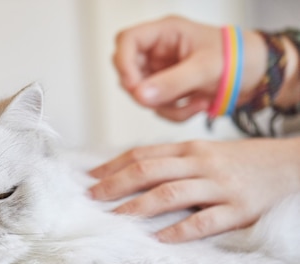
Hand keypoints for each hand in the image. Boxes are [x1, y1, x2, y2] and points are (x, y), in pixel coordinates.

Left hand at [89, 138, 299, 242]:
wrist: (294, 165)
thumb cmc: (244, 162)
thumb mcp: (208, 154)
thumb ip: (174, 162)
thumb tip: (134, 174)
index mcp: (190, 149)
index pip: (142, 154)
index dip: (113, 166)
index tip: (90, 178)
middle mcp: (201, 163)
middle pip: (148, 171)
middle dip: (115, 184)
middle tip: (91, 198)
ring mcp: (220, 186)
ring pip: (171, 193)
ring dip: (138, 206)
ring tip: (115, 218)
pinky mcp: (239, 209)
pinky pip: (205, 221)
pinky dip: (180, 230)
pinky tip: (159, 239)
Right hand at [113, 15, 266, 120]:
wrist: (258, 75)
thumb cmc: (238, 58)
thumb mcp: (205, 68)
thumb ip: (171, 82)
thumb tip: (139, 95)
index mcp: (166, 33)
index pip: (127, 41)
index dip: (123, 63)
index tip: (134, 85)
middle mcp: (159, 51)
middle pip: (128, 72)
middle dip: (144, 92)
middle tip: (163, 101)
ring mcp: (162, 72)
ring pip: (142, 95)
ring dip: (165, 106)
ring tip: (194, 103)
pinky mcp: (168, 90)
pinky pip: (158, 107)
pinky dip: (174, 113)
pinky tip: (196, 105)